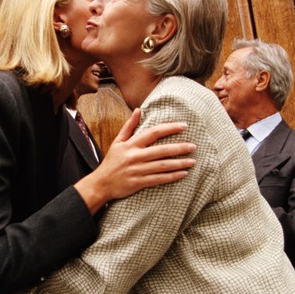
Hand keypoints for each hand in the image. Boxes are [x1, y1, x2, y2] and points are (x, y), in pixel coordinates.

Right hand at [75, 108, 195, 213]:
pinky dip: (172, 177)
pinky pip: (159, 179)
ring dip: (179, 163)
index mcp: (131, 144)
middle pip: (161, 150)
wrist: (101, 184)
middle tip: (193, 146)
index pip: (153, 132)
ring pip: (162, 166)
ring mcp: (137, 170)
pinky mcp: (139, 183)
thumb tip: (138, 110)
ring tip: (193, 161)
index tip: (184, 126)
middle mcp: (135, 156)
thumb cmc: (111, 162)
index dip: (170, 128)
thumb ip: (129, 126)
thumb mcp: (118, 142)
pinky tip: (183, 174)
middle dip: (179, 148)